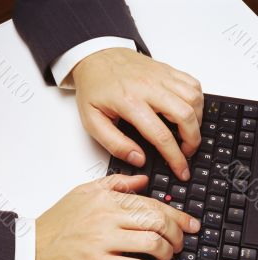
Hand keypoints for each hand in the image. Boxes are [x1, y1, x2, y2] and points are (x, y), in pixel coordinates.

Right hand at [35, 174, 199, 259]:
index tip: (190, 224)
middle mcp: (107, 217)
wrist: (34, 247)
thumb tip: (144, 181)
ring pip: (151, 243)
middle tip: (180, 242)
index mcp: (107, 199)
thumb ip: (116, 183)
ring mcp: (103, 241)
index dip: (177, 215)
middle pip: (157, 221)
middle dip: (177, 234)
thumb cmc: (58, 221)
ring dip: (166, 252)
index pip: (152, 203)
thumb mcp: (84, 192)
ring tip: (167, 256)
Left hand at [72, 48, 203, 180]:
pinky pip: (194, 85)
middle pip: (185, 116)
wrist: (96, 57)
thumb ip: (115, 144)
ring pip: (194, 99)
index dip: (175, 157)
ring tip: (188, 134)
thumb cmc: (94, 89)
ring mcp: (161, 77)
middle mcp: (149, 87)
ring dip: (197, 121)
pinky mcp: (168, 70)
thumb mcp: (92, 122)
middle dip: (193, 141)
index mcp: (129, 102)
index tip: (181, 170)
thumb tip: (138, 159)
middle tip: (187, 153)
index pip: (161, 135)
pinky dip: (198, 102)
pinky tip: (189, 113)